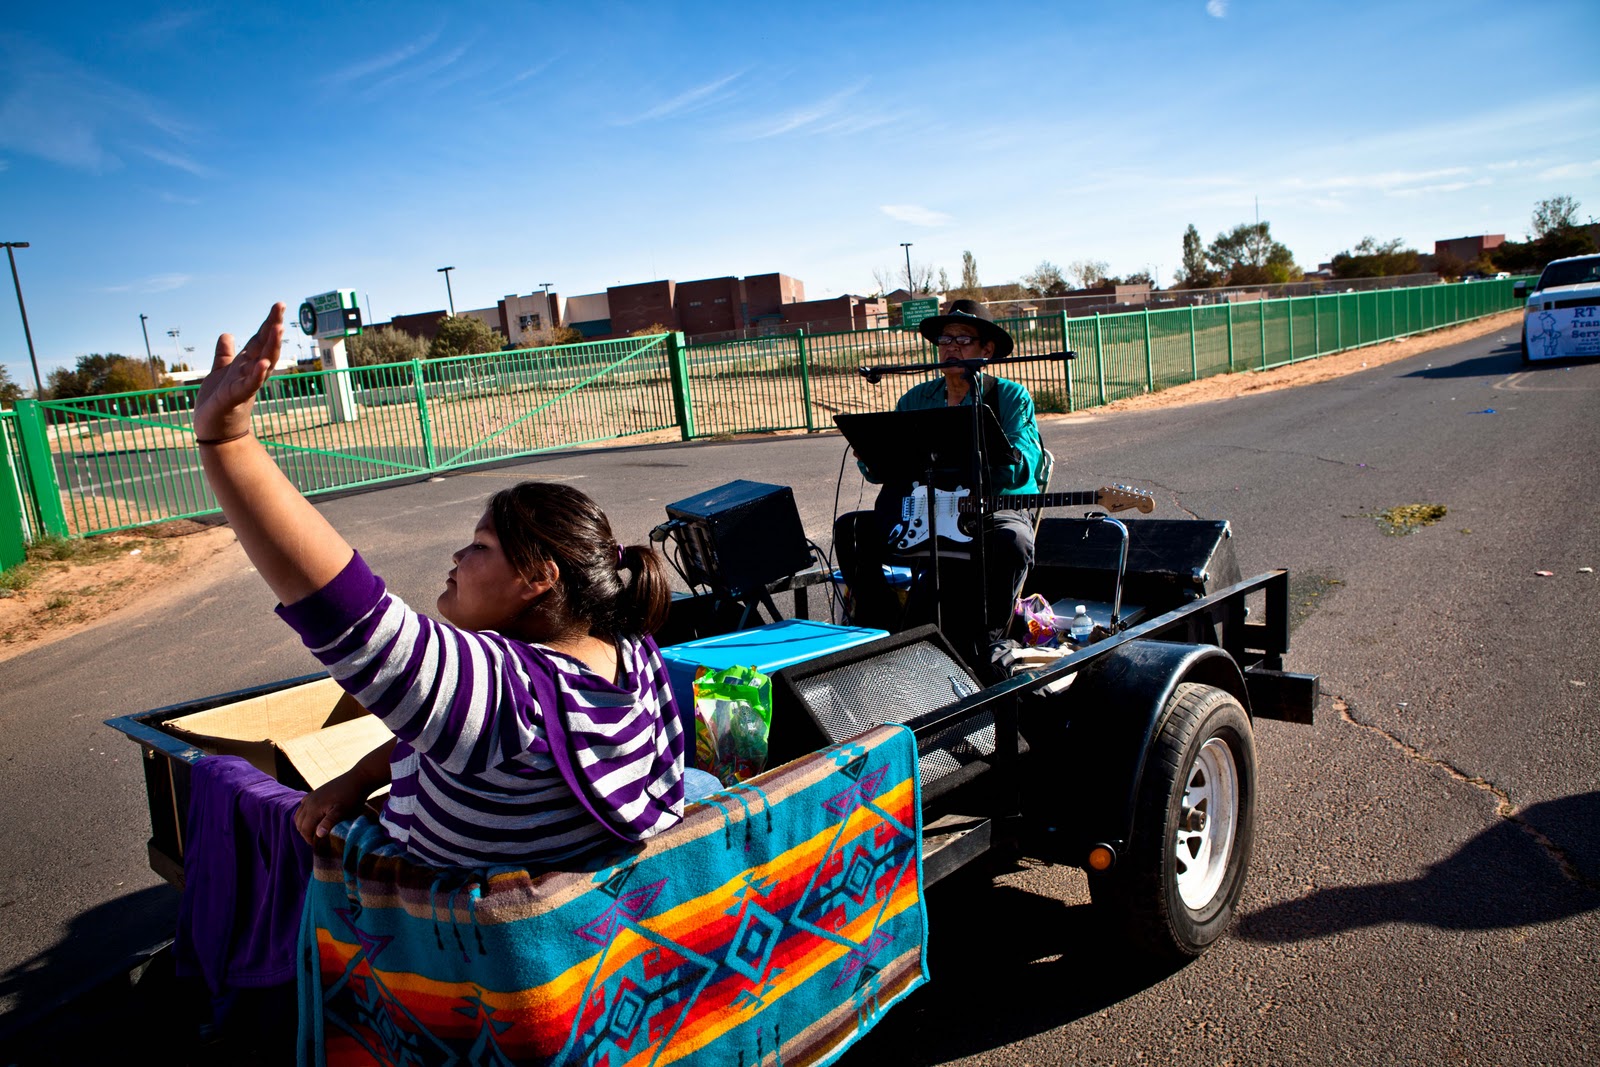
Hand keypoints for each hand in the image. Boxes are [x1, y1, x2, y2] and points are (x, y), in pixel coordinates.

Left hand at [194, 303, 284, 440]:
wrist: (215, 432)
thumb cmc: (219, 403)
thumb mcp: (220, 373)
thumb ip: (224, 354)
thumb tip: (226, 334)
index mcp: (245, 365)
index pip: (259, 340)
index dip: (268, 323)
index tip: (279, 305)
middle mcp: (249, 373)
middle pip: (264, 347)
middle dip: (272, 328)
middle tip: (281, 307)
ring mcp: (244, 385)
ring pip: (261, 364)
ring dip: (270, 347)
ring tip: (276, 328)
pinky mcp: (235, 398)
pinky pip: (248, 385)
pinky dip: (256, 375)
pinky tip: (262, 364)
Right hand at [294, 771, 369, 843]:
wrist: (358, 779)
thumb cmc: (352, 797)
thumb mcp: (342, 811)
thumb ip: (329, 822)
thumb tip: (318, 834)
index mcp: (313, 808)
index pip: (304, 829)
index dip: (309, 840)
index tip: (318, 846)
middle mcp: (308, 802)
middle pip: (299, 823)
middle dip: (305, 833)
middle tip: (316, 841)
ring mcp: (311, 796)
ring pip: (299, 815)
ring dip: (304, 825)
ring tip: (315, 832)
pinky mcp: (315, 792)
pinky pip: (303, 806)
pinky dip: (304, 815)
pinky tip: (314, 818)